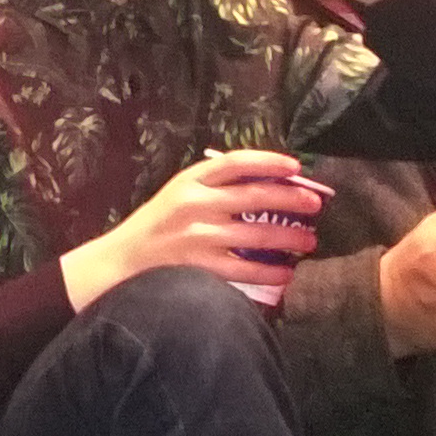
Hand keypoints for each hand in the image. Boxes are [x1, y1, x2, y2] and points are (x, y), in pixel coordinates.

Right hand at [59, 150, 325, 310]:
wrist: (120, 262)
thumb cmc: (157, 226)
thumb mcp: (179, 194)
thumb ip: (214, 188)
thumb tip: (269, 186)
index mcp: (189, 180)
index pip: (235, 162)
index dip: (269, 161)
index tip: (296, 167)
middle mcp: (195, 204)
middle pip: (255, 195)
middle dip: (292, 199)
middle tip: (315, 205)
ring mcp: (197, 236)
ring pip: (257, 233)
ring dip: (290, 237)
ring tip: (309, 241)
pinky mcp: (199, 267)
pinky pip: (245, 268)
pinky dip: (270, 272)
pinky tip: (286, 274)